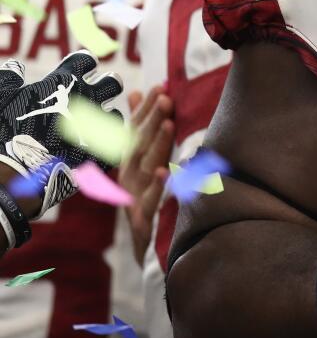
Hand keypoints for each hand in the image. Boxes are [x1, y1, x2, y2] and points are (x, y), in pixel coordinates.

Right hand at [0, 52, 123, 220]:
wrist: (10, 174)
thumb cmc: (1, 132)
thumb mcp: (0, 98)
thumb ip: (9, 78)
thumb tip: (16, 67)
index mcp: (64, 83)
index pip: (86, 61)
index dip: (82, 65)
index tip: (79, 71)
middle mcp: (86, 100)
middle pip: (112, 83)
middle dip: (106, 85)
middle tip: (96, 93)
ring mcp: (96, 127)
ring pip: (115, 115)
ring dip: (104, 119)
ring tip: (92, 127)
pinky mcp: (100, 153)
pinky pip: (116, 145)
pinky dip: (106, 145)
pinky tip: (94, 148)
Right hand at [118, 85, 173, 260]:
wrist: (149, 250)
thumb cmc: (147, 198)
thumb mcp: (142, 161)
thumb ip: (138, 128)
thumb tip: (135, 93)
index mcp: (129, 163)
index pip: (136, 130)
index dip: (146, 109)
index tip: (160, 87)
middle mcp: (128, 177)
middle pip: (138, 144)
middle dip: (150, 120)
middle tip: (164, 97)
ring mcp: (134, 197)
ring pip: (144, 167)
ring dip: (156, 144)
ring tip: (168, 123)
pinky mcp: (143, 219)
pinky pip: (149, 201)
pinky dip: (157, 186)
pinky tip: (165, 172)